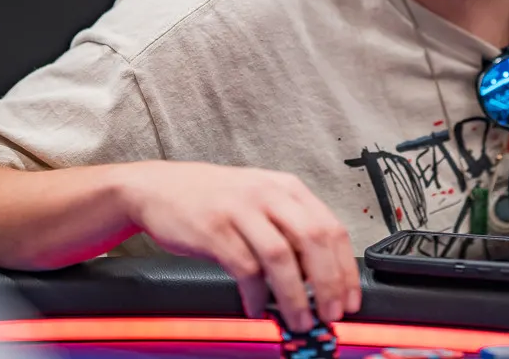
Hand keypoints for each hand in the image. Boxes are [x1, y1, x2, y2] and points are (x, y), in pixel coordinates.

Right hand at [118, 162, 360, 331]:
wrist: (158, 187)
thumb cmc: (214, 199)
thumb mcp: (260, 200)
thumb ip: (290, 227)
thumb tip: (322, 274)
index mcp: (287, 188)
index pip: (331, 227)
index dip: (345, 268)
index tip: (350, 299)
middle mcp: (268, 194)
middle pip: (314, 241)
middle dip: (328, 285)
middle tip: (331, 315)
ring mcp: (240, 210)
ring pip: (282, 257)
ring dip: (295, 296)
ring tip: (299, 320)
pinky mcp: (214, 229)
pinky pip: (244, 268)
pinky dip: (255, 295)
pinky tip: (256, 308)